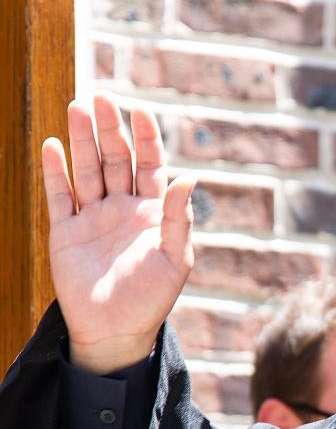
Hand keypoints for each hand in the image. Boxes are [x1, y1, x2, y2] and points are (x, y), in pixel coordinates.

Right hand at [41, 94, 195, 373]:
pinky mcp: (66, 232)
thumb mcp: (175, 258)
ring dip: (83, 140)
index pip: (151, 165)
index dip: (146, 137)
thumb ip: (179, 219)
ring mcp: (93, 217)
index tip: (141, 110)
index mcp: (154, 212)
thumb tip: (189, 179)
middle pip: (117, 159)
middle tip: (101, 97)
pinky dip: (55, 171)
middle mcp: (123, 208)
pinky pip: (60, 196)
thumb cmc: (152, 298)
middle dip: (110, 128)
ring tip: (78, 108)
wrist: (116, 331)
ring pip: (88, 170)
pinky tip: (52, 146)